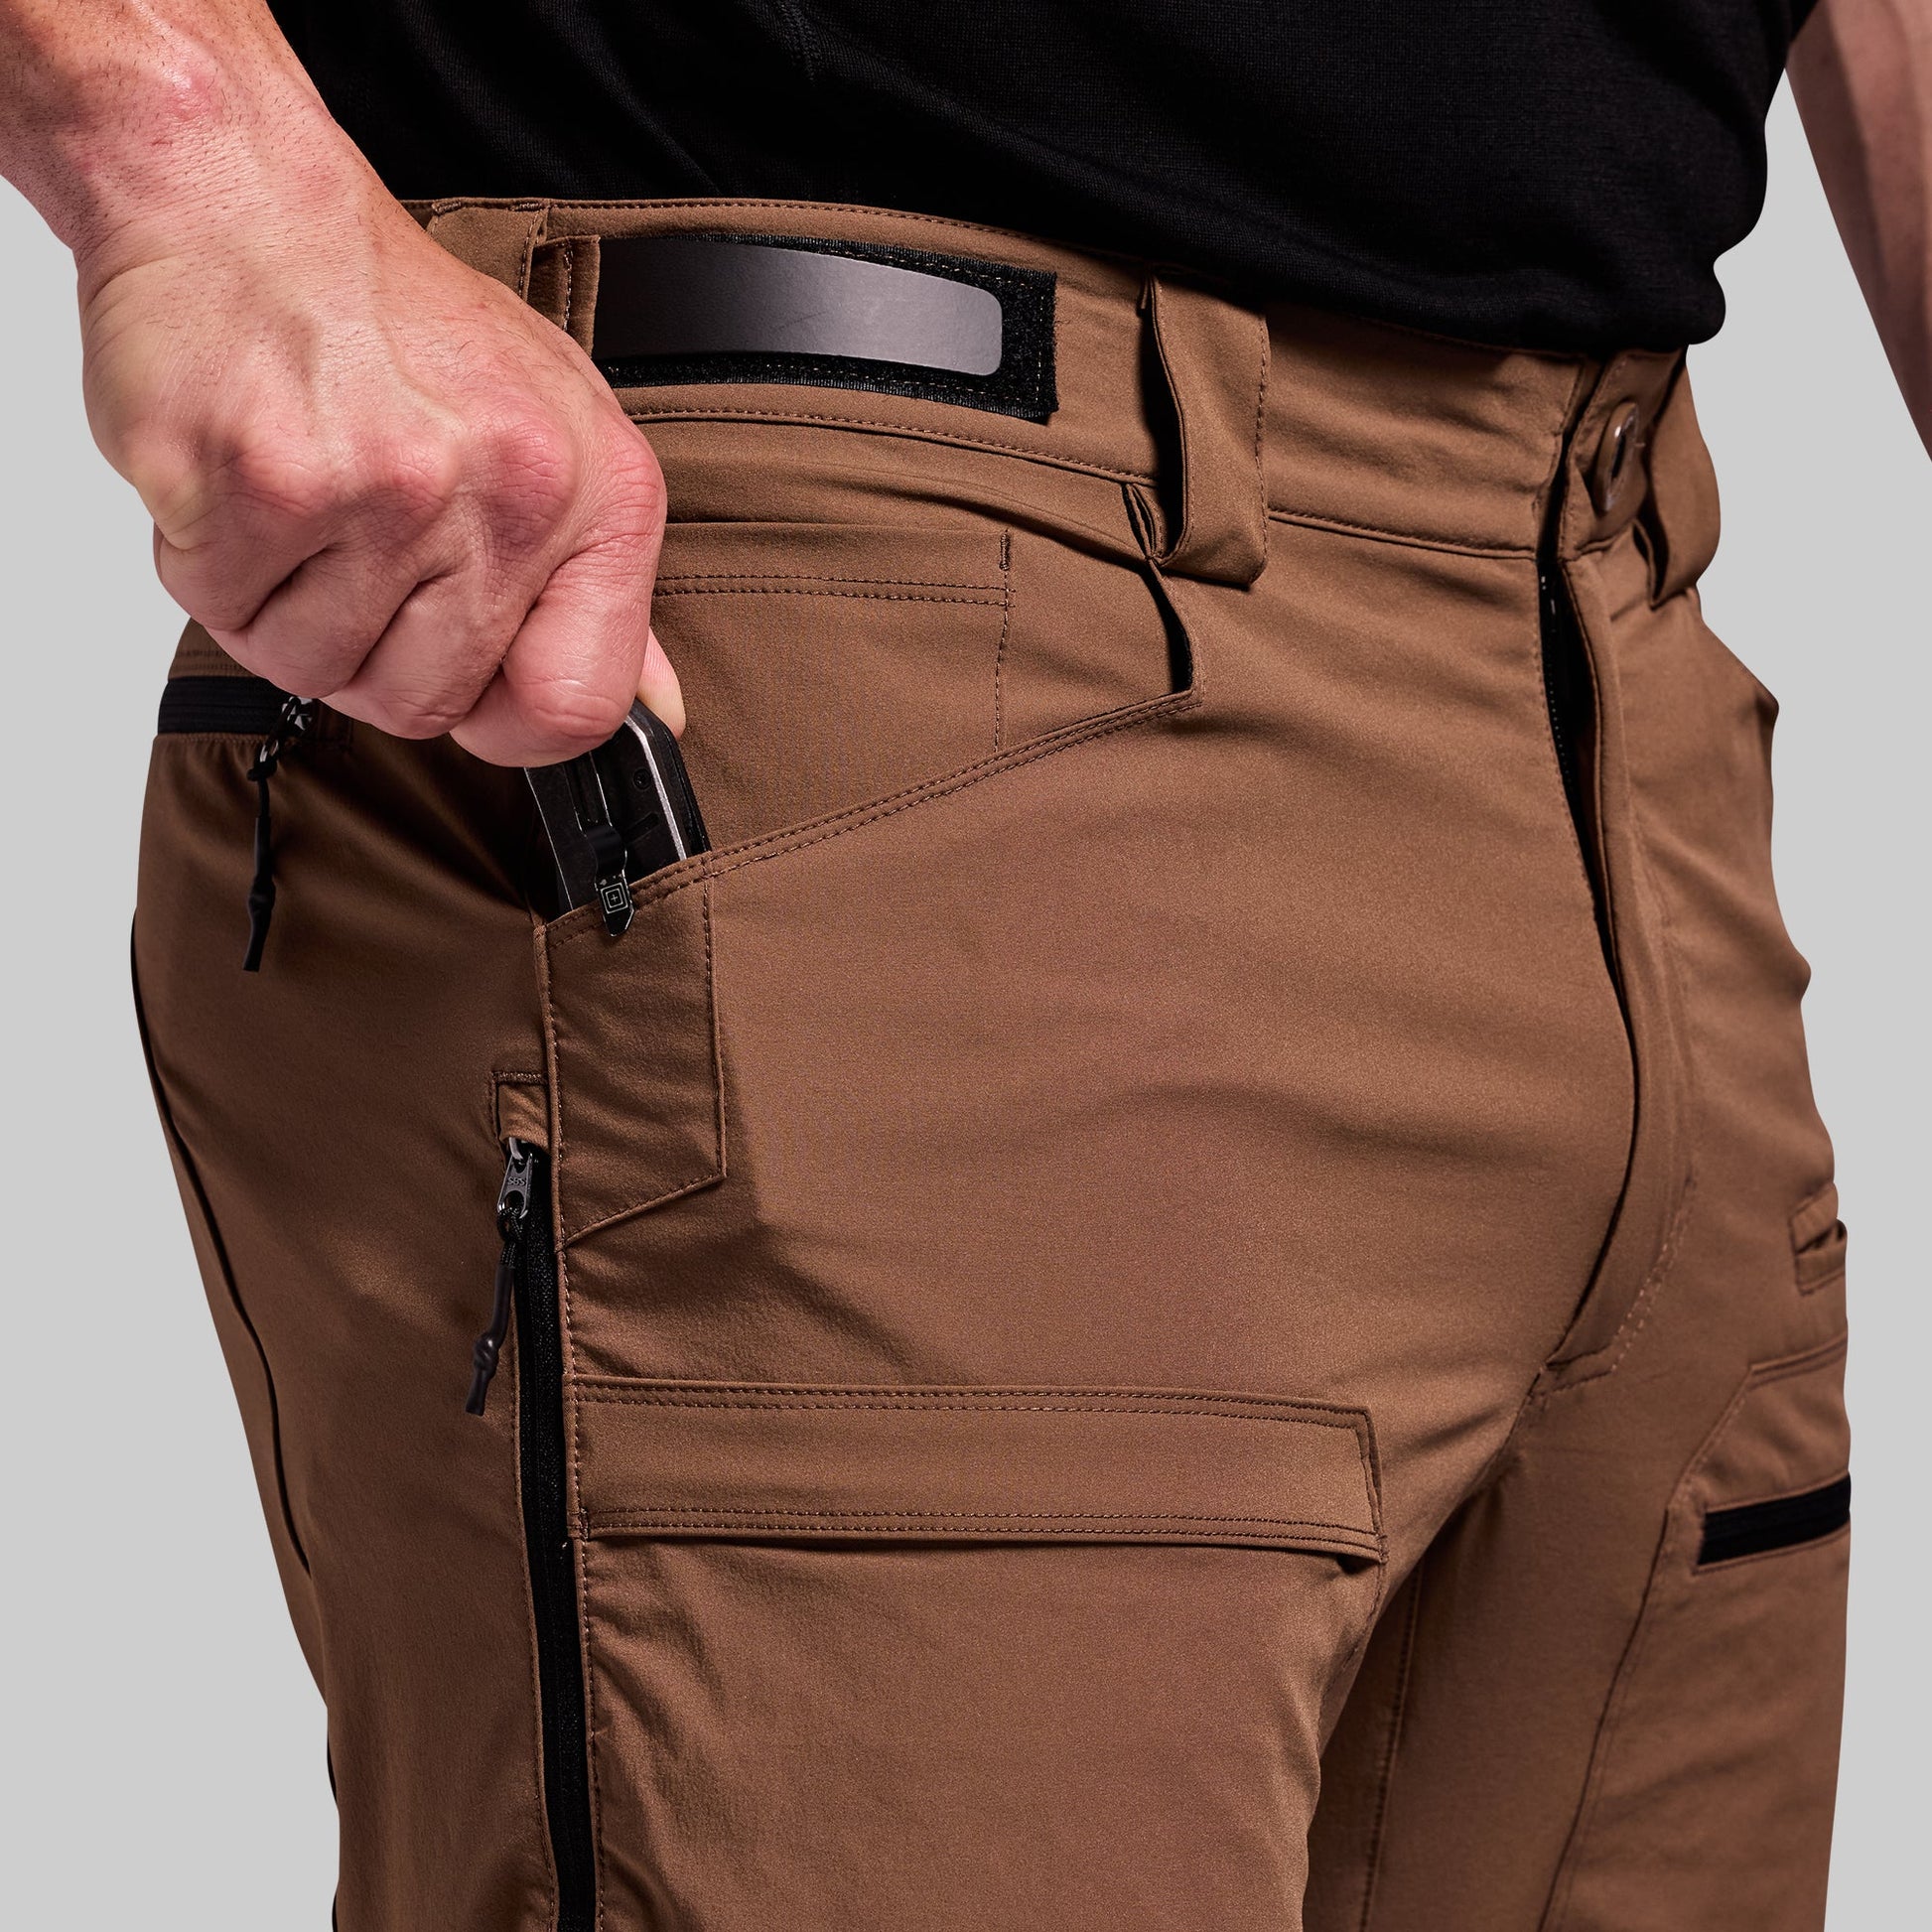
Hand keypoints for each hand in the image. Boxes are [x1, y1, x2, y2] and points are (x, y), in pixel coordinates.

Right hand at [75, 148, 681, 761]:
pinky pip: (221, 609)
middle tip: (351, 551)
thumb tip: (654, 706)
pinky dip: (210, 564)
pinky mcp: (262, 481)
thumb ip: (599, 584)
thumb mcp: (553, 430)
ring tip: (299, 503)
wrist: (245, 198)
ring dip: (281, 610)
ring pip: (314, 667)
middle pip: (423, 704)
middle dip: (367, 655)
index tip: (469, 684)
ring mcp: (385, 487)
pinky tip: (241, 481)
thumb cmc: (397, 318)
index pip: (579, 706)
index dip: (505, 720)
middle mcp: (506, 491)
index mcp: (594, 492)